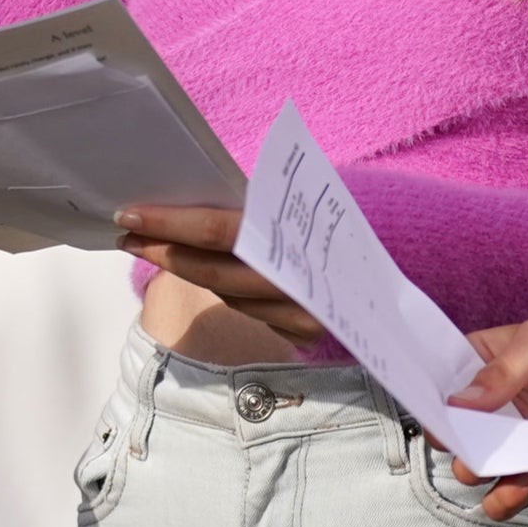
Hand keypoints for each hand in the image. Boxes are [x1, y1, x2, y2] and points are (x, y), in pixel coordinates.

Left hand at [114, 203, 327, 345]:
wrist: (401, 263)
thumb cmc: (335, 216)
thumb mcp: (294, 199)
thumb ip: (248, 204)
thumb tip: (180, 192)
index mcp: (297, 237)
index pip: (219, 231)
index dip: (169, 223)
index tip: (127, 213)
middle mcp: (300, 286)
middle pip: (213, 272)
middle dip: (163, 250)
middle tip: (126, 231)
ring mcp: (302, 316)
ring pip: (225, 293)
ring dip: (183, 267)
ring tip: (149, 242)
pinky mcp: (303, 334)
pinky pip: (245, 308)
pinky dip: (217, 285)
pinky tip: (195, 265)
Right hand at [446, 315, 527, 521]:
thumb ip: (502, 371)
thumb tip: (461, 400)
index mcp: (486, 364)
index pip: (442, 382)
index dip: (430, 397)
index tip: (430, 409)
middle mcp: (497, 406)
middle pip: (455, 430)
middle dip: (452, 440)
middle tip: (462, 441)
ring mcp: (518, 440)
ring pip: (478, 467)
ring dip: (476, 472)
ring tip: (487, 468)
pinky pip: (514, 492)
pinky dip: (507, 498)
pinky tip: (512, 491)